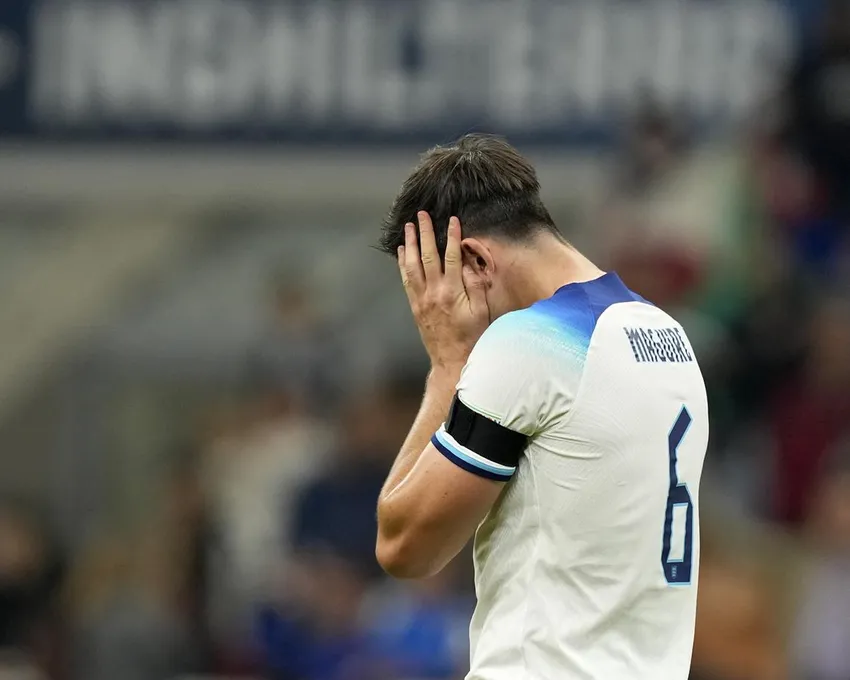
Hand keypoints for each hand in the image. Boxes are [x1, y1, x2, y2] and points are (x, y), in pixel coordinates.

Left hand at [398, 212, 488, 369]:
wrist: (451, 360)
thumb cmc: (472, 336)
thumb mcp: (482, 311)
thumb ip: (475, 284)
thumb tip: (468, 261)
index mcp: (453, 292)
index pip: (451, 256)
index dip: (452, 235)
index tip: (452, 219)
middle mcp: (434, 292)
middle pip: (428, 255)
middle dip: (425, 232)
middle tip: (422, 215)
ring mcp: (422, 299)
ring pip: (413, 265)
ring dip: (410, 243)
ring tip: (408, 227)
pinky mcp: (415, 306)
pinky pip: (406, 279)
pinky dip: (403, 263)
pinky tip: (401, 251)